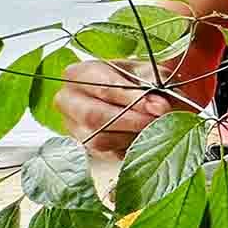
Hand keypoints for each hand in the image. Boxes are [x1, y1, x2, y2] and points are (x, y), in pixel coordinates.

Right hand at [55, 59, 179, 157]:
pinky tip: (143, 138)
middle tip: (159, 121)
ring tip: (154, 128)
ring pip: (99, 139)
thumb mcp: (148, 73)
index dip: (133, 99)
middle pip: (94, 115)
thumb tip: (160, 107)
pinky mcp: (84, 147)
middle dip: (132, 120)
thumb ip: (156, 85)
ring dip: (131, 136)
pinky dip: (128, 148)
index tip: (158, 106)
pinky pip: (106, 154)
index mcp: (80, 74)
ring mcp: (73, 126)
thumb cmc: (137, 81)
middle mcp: (68, 100)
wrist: (134, 98)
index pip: (103, 87)